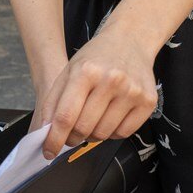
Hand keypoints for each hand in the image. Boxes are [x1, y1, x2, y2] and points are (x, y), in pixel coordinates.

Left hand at [36, 26, 156, 158]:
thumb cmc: (96, 58)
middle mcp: (111, 81)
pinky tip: (107, 120)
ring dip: (91, 136)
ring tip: (91, 121)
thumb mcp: (68, 71)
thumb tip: (44, 132)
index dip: (54, 139)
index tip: (48, 151)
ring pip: (103, 134)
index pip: (65, 116)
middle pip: (83, 128)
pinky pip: (123, 133)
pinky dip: (111, 133)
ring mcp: (132, 92)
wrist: (130, 40)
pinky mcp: (148, 101)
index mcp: (85, 72)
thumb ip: (53, 102)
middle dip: (72, 138)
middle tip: (71, 135)